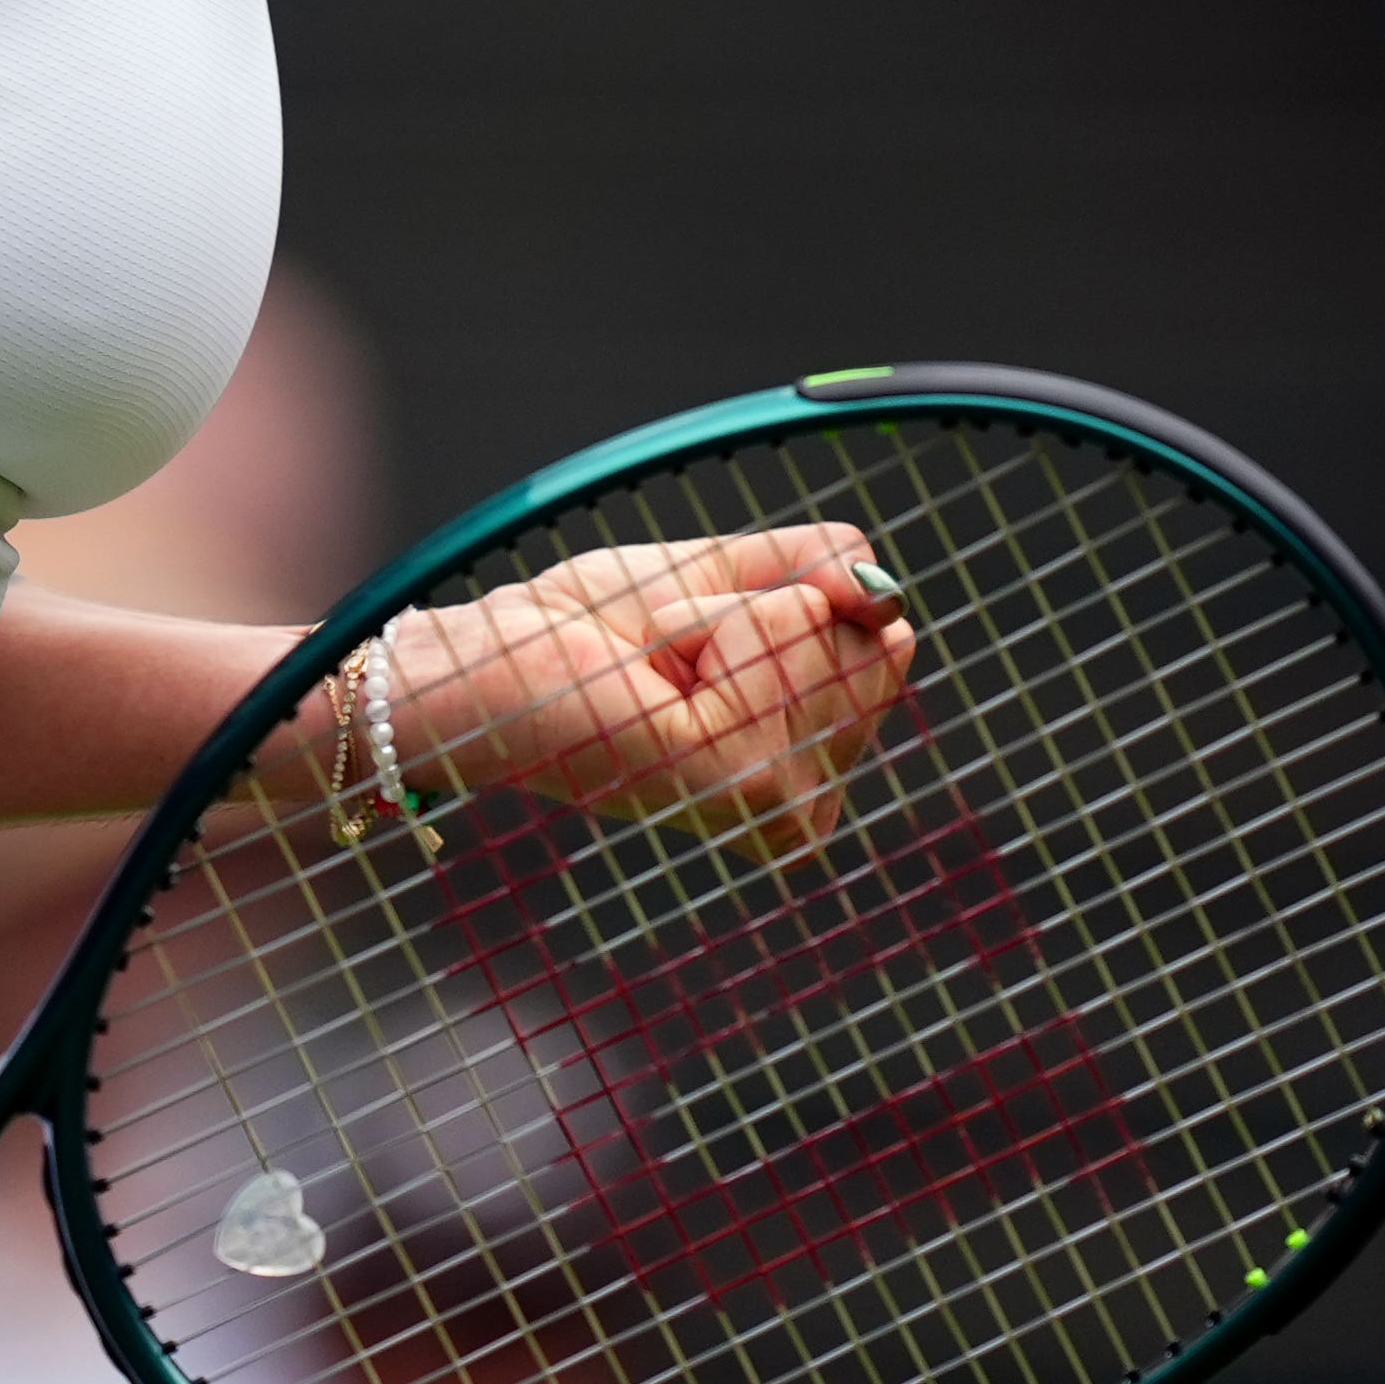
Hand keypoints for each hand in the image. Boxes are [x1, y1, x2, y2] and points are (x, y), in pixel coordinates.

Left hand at [386, 526, 916, 860]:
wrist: (494, 665)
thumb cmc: (593, 636)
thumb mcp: (731, 582)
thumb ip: (824, 571)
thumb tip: (883, 591)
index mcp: (811, 779)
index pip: (890, 641)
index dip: (791, 609)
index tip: (705, 652)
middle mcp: (805, 811)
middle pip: (871, 637)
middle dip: (761, 612)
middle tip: (672, 659)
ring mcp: (781, 803)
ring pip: (824, 625)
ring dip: (724, 617)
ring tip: (656, 671)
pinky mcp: (744, 777)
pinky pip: (782, 626)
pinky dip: (706, 620)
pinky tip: (654, 678)